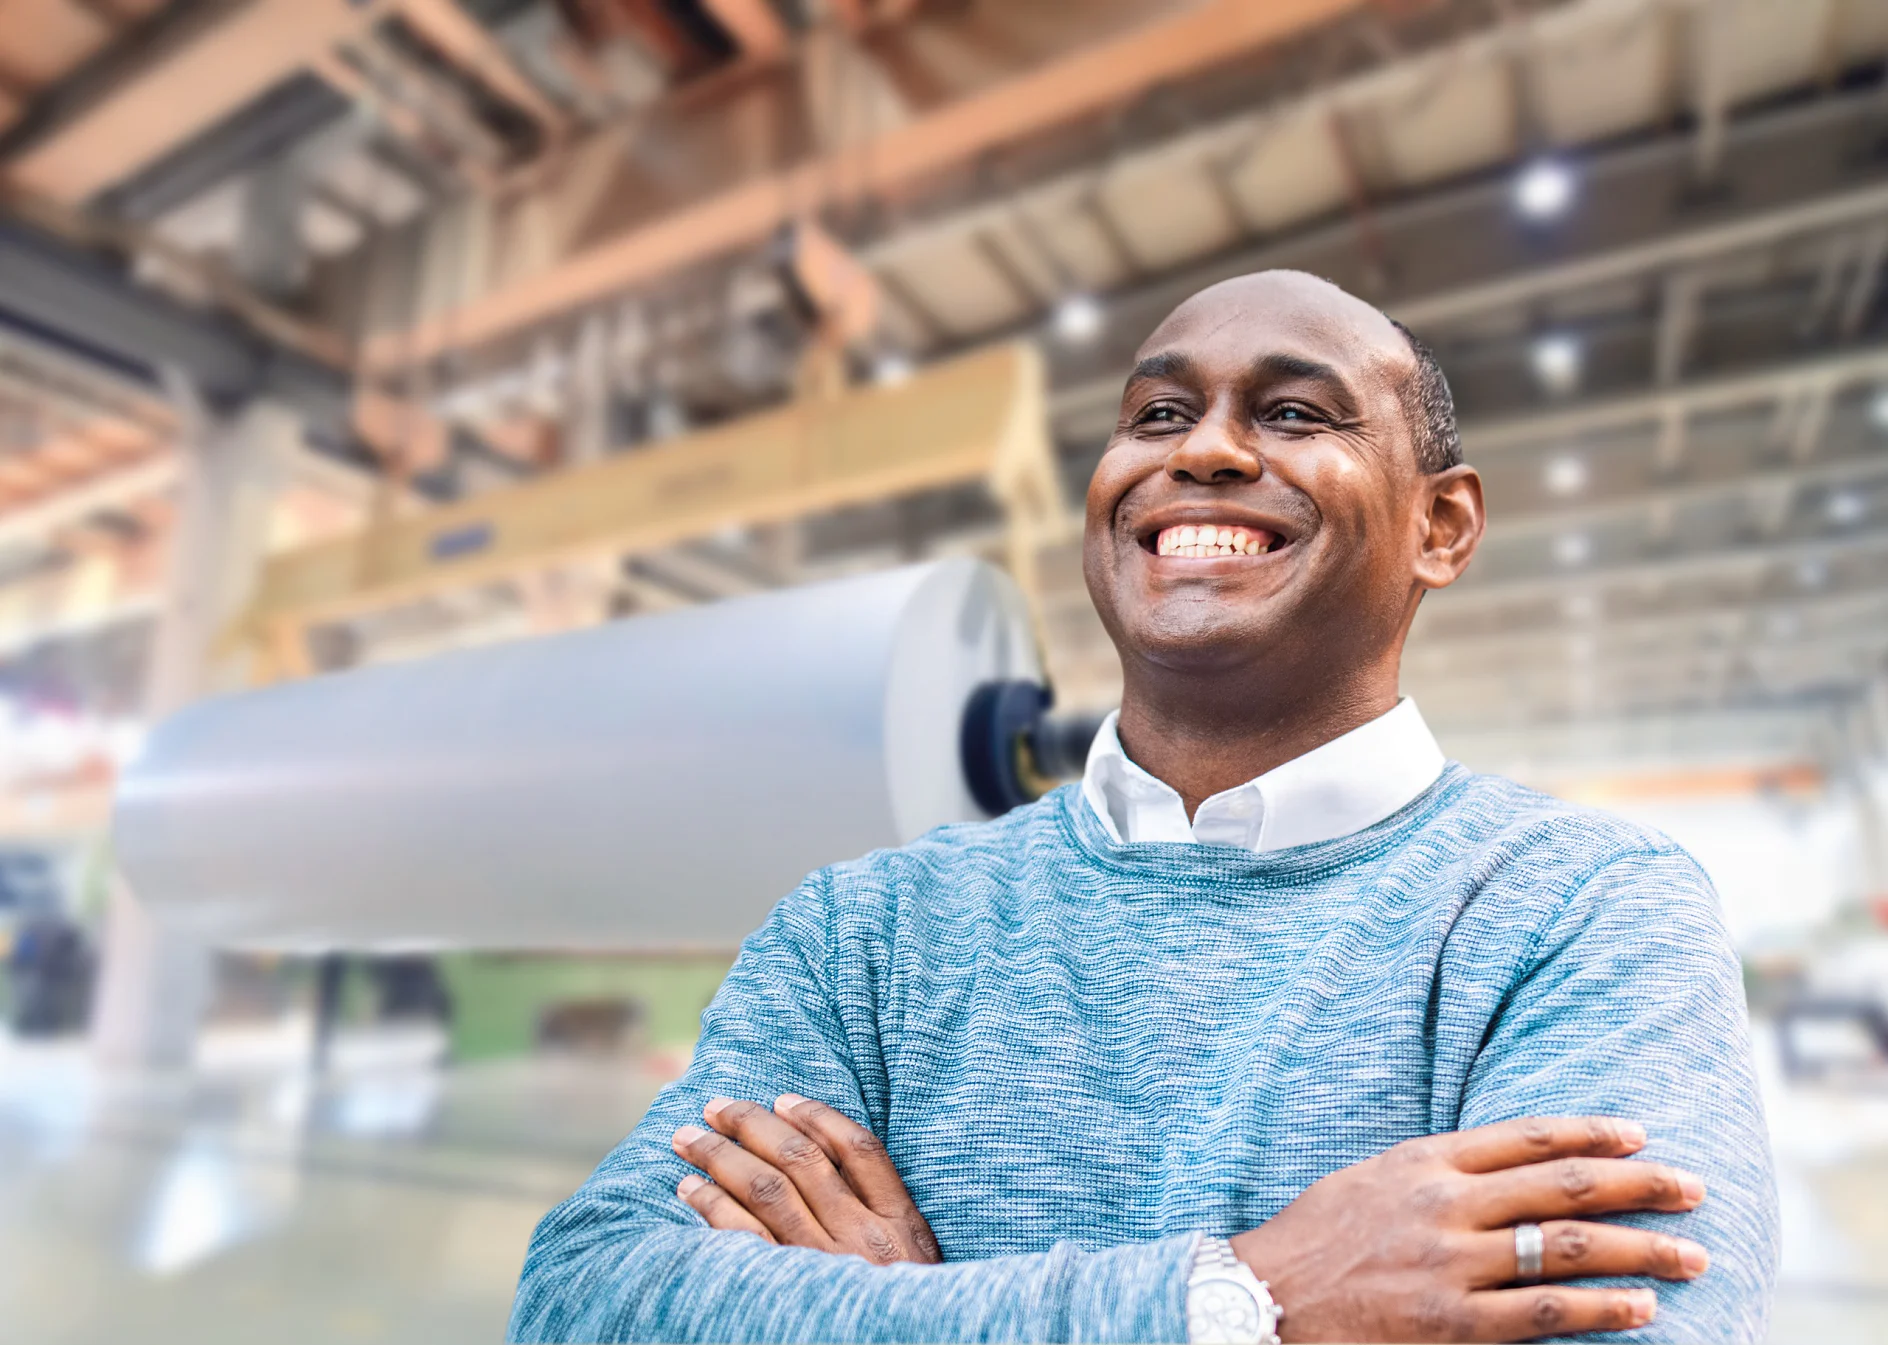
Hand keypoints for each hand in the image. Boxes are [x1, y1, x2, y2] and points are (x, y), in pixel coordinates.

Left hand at [671, 1094, 941, 1264]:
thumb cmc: (901, 1316)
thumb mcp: (917, 1267)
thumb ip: (887, 1223)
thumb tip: (831, 1170)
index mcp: (901, 1225)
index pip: (859, 1149)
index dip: (817, 1115)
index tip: (781, 1098)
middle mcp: (861, 1237)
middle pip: (800, 1158)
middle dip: (751, 1124)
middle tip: (715, 1106)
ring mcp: (821, 1264)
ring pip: (765, 1188)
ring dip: (719, 1156)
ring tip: (687, 1139)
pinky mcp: (785, 1291)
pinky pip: (741, 1236)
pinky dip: (711, 1205)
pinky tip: (689, 1190)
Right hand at [1231, 1116, 1709, 1341]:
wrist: (1262, 1300)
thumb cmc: (1313, 1242)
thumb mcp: (1369, 1180)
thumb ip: (1434, 1173)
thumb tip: (1502, 1171)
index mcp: (1424, 1161)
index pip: (1528, 1136)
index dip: (1592, 1132)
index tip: (1641, 1134)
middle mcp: (1445, 1204)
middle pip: (1565, 1186)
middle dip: (1639, 1184)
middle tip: (1693, 1188)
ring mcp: (1450, 1264)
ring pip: (1568, 1247)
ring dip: (1640, 1250)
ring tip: (1690, 1254)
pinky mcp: (1451, 1323)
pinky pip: (1544, 1313)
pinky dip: (1600, 1309)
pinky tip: (1641, 1309)